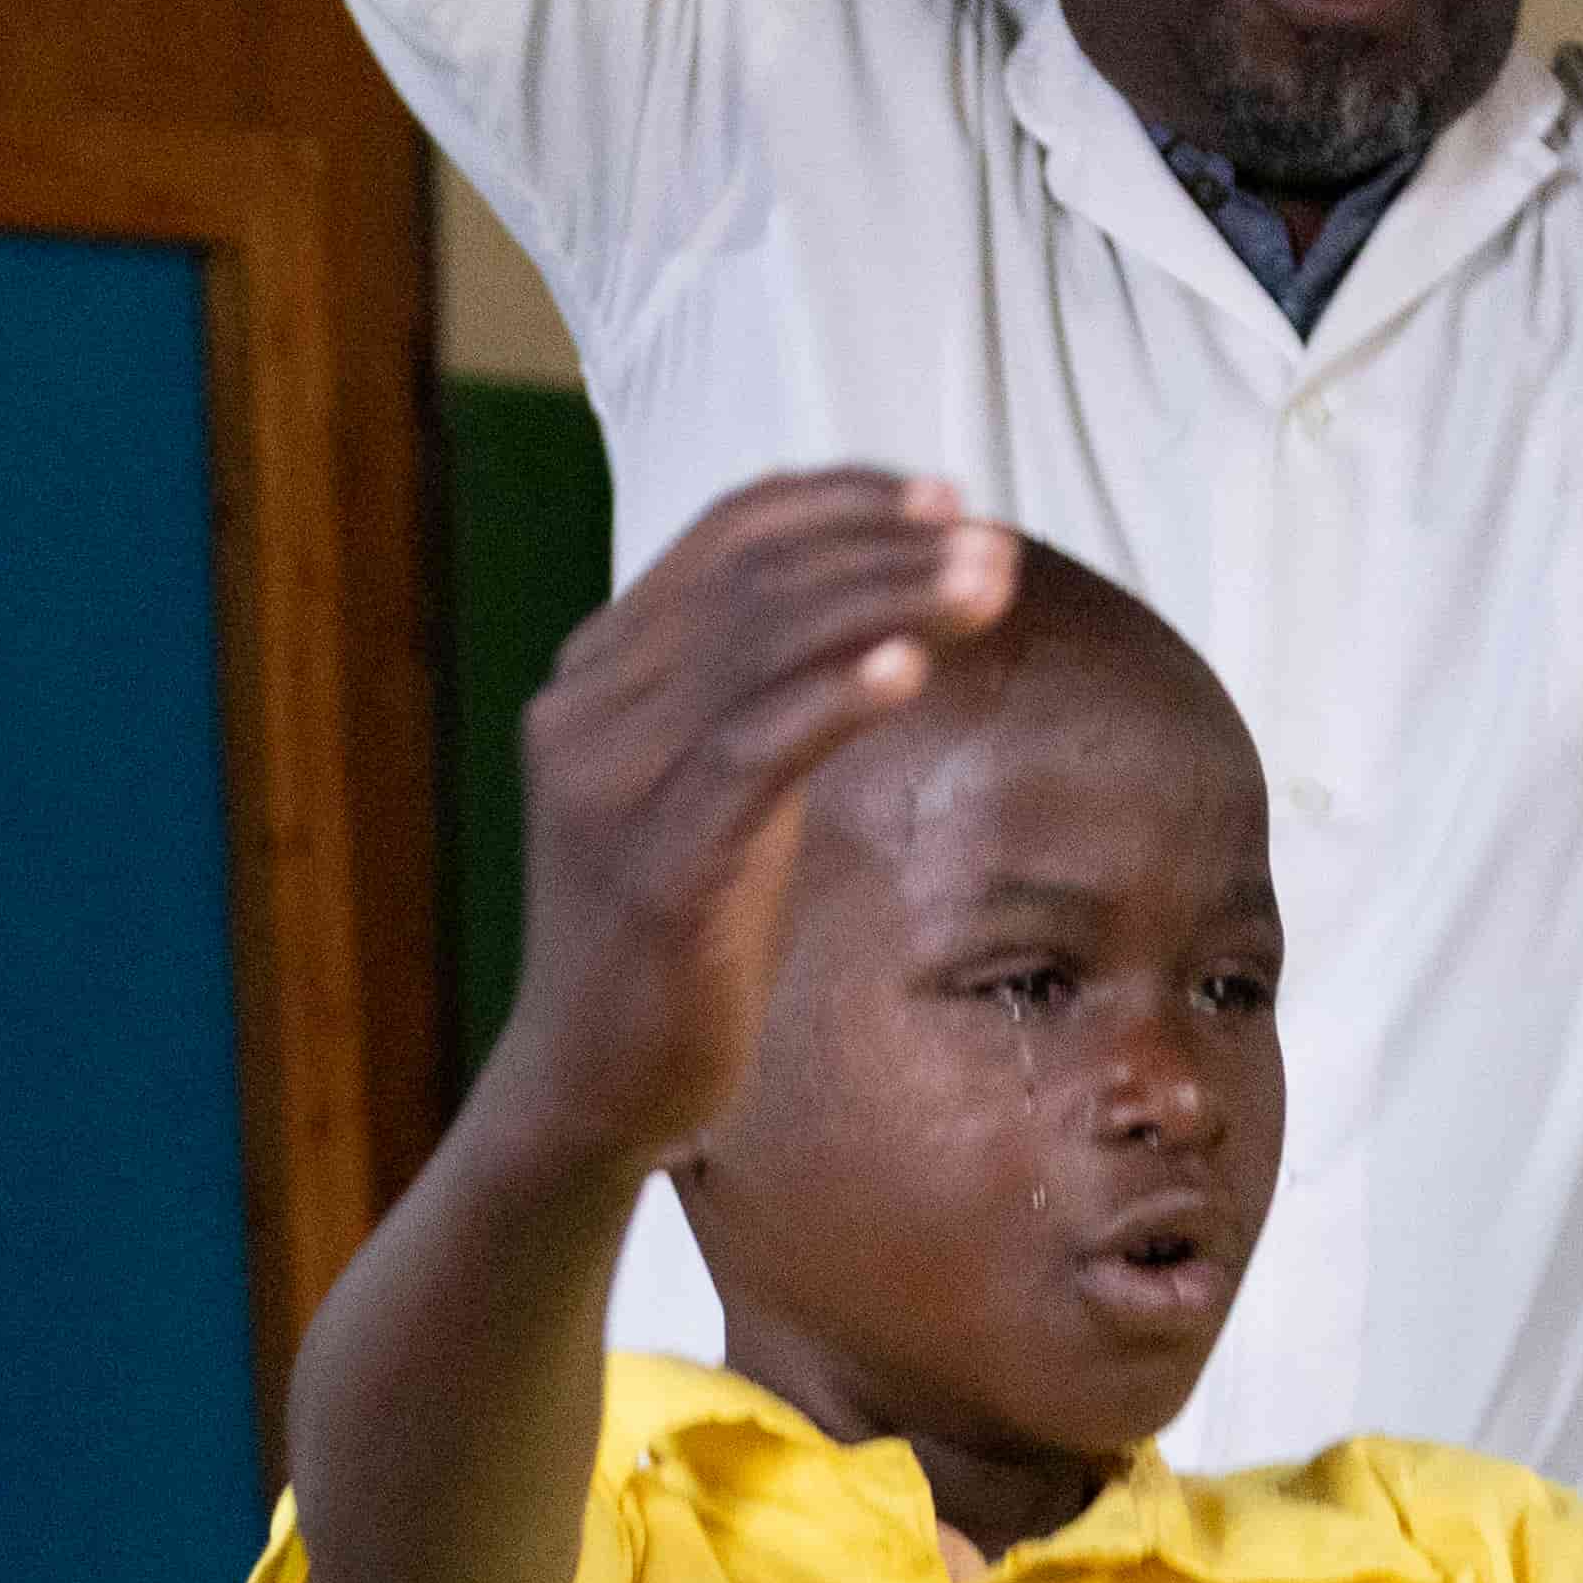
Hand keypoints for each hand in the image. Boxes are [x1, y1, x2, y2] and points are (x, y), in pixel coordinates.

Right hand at [483, 472, 1015, 1170]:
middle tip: (995, 546)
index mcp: (599, 672)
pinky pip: (751, 756)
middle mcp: (587, 708)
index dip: (842, 502)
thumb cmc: (678, 938)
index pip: (725, 536)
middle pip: (753, 581)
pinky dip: (833, 701)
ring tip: (985, 586)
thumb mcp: (721, 792)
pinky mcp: (650, 868)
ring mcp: (609, 786)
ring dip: (887, 604)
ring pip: (758, 649)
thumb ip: (764, 701)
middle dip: (887, 550)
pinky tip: (909, 671)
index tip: (947, 496)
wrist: (591, 1086)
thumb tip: (887, 621)